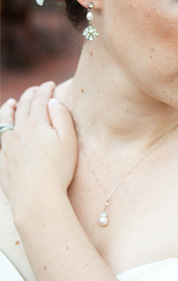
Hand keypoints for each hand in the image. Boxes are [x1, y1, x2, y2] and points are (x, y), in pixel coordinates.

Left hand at [0, 82, 77, 215]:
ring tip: (12, 103)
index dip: (45, 90)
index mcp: (38, 124)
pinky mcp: (3, 160)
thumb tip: (53, 102)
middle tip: (36, 89)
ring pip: (6, 121)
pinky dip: (1, 128)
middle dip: (30, 95)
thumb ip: (62, 118)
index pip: (40, 100)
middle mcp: (19, 131)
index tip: (50, 84)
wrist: (37, 195)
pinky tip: (3, 129)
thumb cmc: (59, 169)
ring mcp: (8, 145)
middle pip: (24, 107)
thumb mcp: (69, 141)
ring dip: (11, 109)